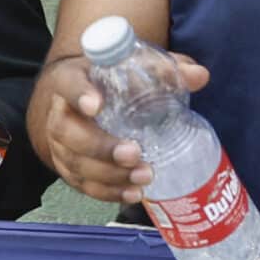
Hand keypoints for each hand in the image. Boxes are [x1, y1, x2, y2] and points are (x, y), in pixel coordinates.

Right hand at [35, 50, 214, 203]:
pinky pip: (82, 184)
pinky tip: (134, 193)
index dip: (79, 94)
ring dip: (109, 174)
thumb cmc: (115, 80)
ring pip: (75, 162)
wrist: (87, 98)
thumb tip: (199, 76)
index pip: (68, 83)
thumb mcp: (138, 66)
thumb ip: (166, 70)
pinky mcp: (69, 167)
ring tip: (144, 176)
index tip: (97, 105)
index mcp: (71, 78)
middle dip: (100, 147)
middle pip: (66, 131)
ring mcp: (60, 144)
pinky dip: (108, 192)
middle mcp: (60, 112)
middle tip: (134, 153)